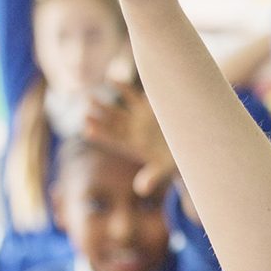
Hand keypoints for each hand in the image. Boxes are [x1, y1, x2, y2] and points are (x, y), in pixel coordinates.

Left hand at [84, 82, 177, 196]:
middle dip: (99, 117)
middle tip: (85, 110)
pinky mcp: (148, 109)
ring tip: (90, 97)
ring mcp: (139, 119)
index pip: (114, 139)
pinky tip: (113, 79)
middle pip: (112, 123)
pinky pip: (134, 96)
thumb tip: (140, 190)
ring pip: (119, 110)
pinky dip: (124, 88)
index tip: (87, 129)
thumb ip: (151, 177)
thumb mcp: (163, 169)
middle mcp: (133, 132)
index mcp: (134, 146)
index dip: (101, 134)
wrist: (186, 149)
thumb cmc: (172, 161)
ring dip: (105, 104)